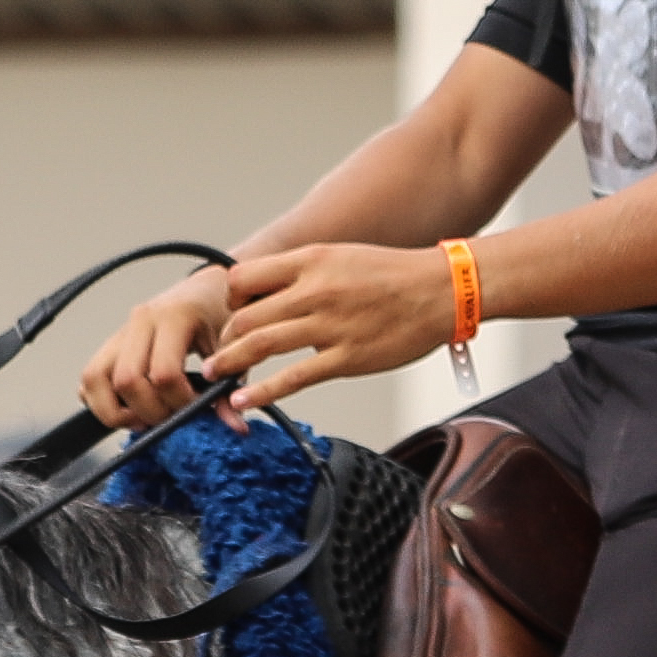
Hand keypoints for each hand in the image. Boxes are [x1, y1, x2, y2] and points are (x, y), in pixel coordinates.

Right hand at [75, 269, 232, 431]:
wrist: (204, 291)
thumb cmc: (219, 316)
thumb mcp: (231, 347)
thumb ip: (230, 386)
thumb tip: (234, 426)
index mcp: (173, 316)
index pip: (164, 373)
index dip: (179, 402)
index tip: (197, 411)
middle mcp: (140, 321)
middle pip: (127, 379)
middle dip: (149, 412)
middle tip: (172, 420)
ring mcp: (120, 332)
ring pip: (95, 379)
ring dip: (115, 411)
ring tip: (144, 421)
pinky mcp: (110, 345)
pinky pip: (89, 379)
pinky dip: (101, 402)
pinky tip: (129, 410)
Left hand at [204, 241, 461, 417]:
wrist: (443, 290)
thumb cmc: (393, 274)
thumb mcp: (341, 257)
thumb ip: (305, 273)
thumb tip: (271, 291)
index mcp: (311, 261)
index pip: (244, 277)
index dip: (230, 299)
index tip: (231, 313)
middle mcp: (314, 291)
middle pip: (245, 315)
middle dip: (225, 337)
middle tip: (217, 352)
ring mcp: (329, 326)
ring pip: (260, 344)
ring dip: (229, 362)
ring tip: (213, 375)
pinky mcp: (346, 358)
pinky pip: (292, 378)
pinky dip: (261, 391)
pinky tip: (243, 400)